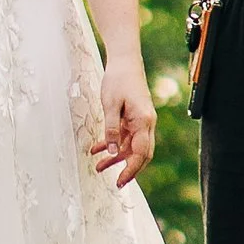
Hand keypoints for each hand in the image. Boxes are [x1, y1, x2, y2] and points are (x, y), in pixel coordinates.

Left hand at [89, 51, 155, 188]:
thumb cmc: (118, 79)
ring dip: (116, 157)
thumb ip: (111, 130)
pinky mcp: (134, 117)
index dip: (131, 170)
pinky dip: (113, 143)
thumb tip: (112, 153)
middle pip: (140, 153)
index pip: (141, 153)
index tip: (120, 182)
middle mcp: (146, 123)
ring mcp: (140, 120)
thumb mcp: (110, 105)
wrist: (124, 60)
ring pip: (131, 146)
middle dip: (127, 169)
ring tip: (98, 167)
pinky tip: (97, 149)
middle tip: (115, 183)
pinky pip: (125, 136)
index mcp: (144, 121)